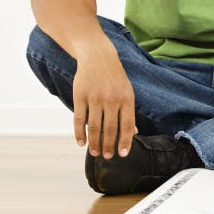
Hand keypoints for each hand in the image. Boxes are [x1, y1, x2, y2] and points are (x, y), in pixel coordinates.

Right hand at [72, 39, 136, 158]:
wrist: (98, 57)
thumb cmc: (115, 77)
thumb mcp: (127, 92)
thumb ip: (128, 112)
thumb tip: (134, 133)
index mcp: (126, 98)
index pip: (127, 124)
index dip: (125, 140)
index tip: (122, 154)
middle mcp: (112, 99)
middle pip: (110, 128)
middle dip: (109, 145)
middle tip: (107, 156)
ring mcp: (95, 98)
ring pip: (94, 126)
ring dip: (95, 142)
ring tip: (95, 152)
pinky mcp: (81, 96)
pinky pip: (80, 119)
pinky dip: (79, 133)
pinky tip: (81, 142)